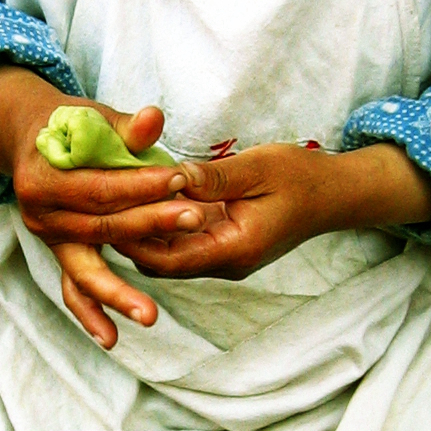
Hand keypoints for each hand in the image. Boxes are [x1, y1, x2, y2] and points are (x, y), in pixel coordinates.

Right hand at [0, 67, 212, 347]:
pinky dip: (91, 314)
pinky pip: (74, 289)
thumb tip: (154, 119)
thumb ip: (126, 128)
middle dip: (150, 225)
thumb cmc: (70, 125)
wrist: (29, 138)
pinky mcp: (62, 254)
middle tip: (194, 220)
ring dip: (119, 292)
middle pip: (101, 227)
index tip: (182, 179)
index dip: (142, 184)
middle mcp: (40, 214)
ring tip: (150, 316)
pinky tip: (112, 339)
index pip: (101, 187)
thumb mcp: (94, 119)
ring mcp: (49, 239)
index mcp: (43, 178)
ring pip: (86, 269)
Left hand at [121, 141, 430, 282]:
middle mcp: (224, 262)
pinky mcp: (222, 244)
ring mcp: (223, 256)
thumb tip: (169, 176)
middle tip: (96, 205)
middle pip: (160, 262)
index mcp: (234, 249)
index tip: (106, 211)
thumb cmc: (301, 176)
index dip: (133, 239)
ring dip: (142, 230)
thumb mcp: (257, 168)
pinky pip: (182, 241)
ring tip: (110, 200)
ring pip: (168, 253)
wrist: (334, 193)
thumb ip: (212, 177)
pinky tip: (139, 198)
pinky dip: (160, 224)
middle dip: (129, 237)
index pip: (168, 259)